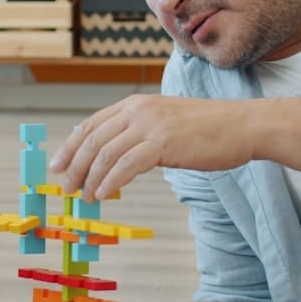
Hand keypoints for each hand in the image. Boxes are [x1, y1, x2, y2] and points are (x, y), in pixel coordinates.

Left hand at [49, 94, 252, 199]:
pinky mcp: (163, 143)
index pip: (90, 124)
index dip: (69, 146)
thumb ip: (138, 132)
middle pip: (92, 140)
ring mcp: (150, 125)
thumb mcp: (164, 121)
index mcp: (135, 104)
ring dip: (90, 179)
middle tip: (66, 187)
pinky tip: (103, 194)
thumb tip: (112, 156)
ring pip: (105, 154)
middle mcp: (138, 110)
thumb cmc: (207, 128)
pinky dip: (110, 182)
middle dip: (74, 166)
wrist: (243, 126)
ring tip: (85, 197)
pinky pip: (126, 165)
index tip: (57, 165)